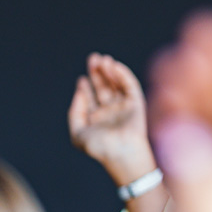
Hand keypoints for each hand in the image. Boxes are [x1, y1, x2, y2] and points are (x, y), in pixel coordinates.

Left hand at [68, 53, 156, 184]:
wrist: (120, 153)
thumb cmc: (99, 147)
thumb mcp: (78, 133)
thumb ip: (74, 113)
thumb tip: (79, 93)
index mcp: (97, 120)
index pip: (91, 98)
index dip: (86, 87)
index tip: (81, 80)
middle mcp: (110, 112)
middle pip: (103, 88)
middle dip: (98, 73)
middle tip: (93, 58)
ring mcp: (124, 108)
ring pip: (116, 84)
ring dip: (110, 71)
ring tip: (103, 60)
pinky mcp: (136, 104)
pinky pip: (130, 86)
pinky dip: (123, 74)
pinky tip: (114, 66)